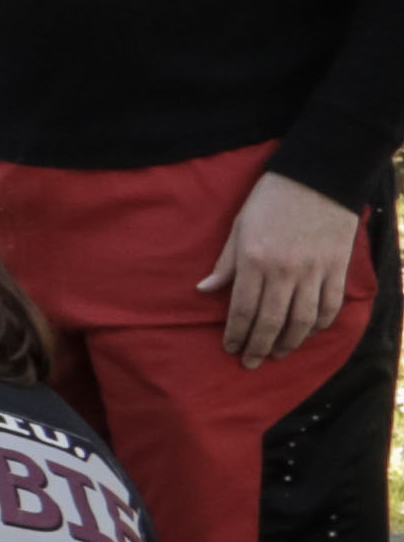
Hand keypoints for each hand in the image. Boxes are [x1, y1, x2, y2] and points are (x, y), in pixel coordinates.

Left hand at [204, 168, 365, 361]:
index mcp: (254, 260)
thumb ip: (226, 263)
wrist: (318, 178)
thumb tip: (204, 291)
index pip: (242, 309)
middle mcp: (284, 271)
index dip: (236, 334)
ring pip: (302, 320)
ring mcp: (314, 271)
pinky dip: (319, 324)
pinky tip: (308, 333)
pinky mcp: (337, 268)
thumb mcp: (239, 227)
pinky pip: (330, 306)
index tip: (230, 349)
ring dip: (289, 342)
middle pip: (271, 321)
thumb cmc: (270, 200)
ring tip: (277, 353)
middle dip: (259, 346)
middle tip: (251, 362)